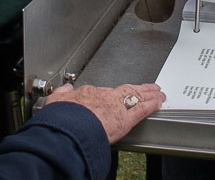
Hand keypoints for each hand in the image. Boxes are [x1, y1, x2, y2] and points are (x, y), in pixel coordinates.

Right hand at [45, 83, 164, 143]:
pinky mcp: (127, 117)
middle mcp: (104, 96)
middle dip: (137, 88)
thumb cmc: (62, 119)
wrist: (69, 127)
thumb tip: (63, 90)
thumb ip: (61, 95)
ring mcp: (117, 105)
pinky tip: (159, 102)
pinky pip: (143, 108)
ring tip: (157, 93)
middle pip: (125, 89)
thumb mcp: (56, 102)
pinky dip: (152, 104)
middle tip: (147, 87)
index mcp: (87, 94)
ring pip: (137, 95)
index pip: (103, 92)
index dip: (113, 93)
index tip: (117, 93)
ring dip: (148, 94)